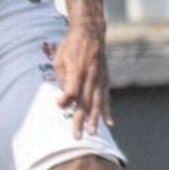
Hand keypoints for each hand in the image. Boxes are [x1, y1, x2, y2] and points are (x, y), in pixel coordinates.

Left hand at [54, 21, 112, 138]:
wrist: (90, 33)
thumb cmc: (70, 46)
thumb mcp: (59, 58)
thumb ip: (62, 78)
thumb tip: (64, 98)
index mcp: (76, 69)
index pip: (71, 90)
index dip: (65, 100)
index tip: (59, 105)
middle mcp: (90, 76)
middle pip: (85, 101)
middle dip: (80, 120)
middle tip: (77, 137)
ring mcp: (100, 78)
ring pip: (98, 102)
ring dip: (95, 119)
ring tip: (92, 133)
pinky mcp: (105, 79)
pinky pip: (106, 97)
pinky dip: (107, 110)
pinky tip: (109, 123)